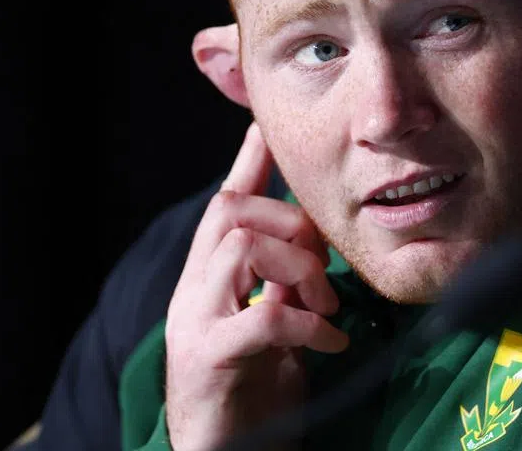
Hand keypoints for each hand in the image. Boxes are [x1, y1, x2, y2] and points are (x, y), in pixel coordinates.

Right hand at [164, 122, 348, 450]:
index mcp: (208, 281)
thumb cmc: (253, 397)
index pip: (226, 204)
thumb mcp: (274, 327)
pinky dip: (307, 323)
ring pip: (242, 246)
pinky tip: (330, 341)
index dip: (248, 162)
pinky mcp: (210, 361)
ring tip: (327, 307)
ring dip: (300, 268)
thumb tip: (313, 237)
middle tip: (325, 274)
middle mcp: (192, 293)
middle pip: (232, 212)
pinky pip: (263, 316)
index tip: (264, 125)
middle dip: (291, 225)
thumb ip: (283, 282)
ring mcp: (195, 324)